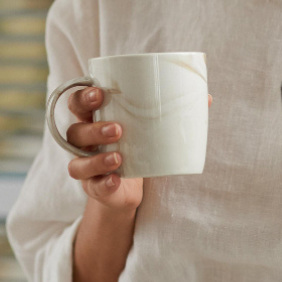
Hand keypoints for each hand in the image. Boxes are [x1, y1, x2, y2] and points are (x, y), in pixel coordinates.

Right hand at [65, 88, 214, 212]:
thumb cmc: (138, 146)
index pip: (77, 103)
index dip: (83, 97)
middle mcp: (84, 142)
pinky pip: (92, 186)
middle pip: (74, 131)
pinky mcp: (94, 187)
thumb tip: (206, 97)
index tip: (100, 93)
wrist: (130, 188)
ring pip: (78, 162)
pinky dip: (103, 184)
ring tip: (119, 158)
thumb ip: (171, 111)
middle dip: (93, 128)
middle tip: (118, 129)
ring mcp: (86, 166)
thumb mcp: (150, 128)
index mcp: (94, 118)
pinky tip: (116, 180)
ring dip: (96, 159)